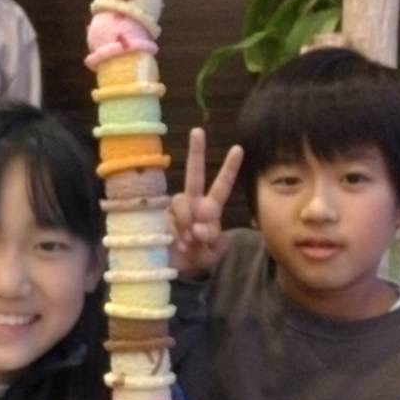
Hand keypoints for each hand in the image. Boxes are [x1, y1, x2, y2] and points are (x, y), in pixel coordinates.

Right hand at [169, 128, 243, 276]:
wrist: (177, 269)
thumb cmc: (199, 257)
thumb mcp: (213, 253)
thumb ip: (212, 240)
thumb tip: (199, 228)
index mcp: (210, 209)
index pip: (222, 185)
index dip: (229, 168)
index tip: (239, 148)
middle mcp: (193, 203)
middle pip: (194, 174)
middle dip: (196, 152)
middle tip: (198, 131)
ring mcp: (175, 210)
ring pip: (180, 202)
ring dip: (185, 221)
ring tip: (189, 241)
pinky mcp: (161, 218)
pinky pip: (168, 219)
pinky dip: (175, 233)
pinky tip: (178, 244)